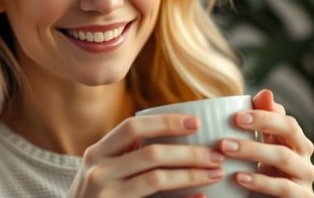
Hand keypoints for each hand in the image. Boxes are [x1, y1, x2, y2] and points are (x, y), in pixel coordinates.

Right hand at [66, 114, 224, 197]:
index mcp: (97, 152)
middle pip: (151, 153)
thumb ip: (127, 154)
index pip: (133, 127)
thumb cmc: (96, 196)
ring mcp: (106, 195)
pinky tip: (201, 197)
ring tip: (215, 173)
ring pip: (156, 179)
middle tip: (216, 154)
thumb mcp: (102, 169)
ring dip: (191, 175)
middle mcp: (98, 171)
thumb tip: (179, 137)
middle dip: (189, 152)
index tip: (196, 123)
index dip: (166, 122)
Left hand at [219, 89, 313, 196]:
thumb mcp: (262, 144)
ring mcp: (305, 177)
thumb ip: (262, 121)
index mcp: (296, 139)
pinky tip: (239, 177)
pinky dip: (260, 182)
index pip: (286, 121)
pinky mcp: (302, 197)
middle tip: (228, 130)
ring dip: (253, 151)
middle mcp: (305, 156)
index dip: (264, 116)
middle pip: (289, 133)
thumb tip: (265, 92)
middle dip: (259, 128)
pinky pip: (283, 187)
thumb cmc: (264, 170)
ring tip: (226, 150)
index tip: (236, 116)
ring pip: (284, 158)